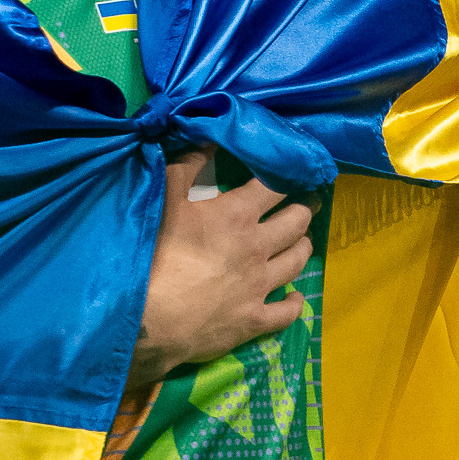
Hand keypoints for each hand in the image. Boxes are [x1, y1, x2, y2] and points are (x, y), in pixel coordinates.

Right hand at [132, 153, 311, 387]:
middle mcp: (257, 248)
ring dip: (303, 247)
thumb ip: (185, 166)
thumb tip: (209, 139)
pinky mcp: (255, 320)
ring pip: (297, 261)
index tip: (298, 171)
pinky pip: (286, 312)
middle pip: (296, 222)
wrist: (149, 319)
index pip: (274, 187)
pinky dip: (294, 302)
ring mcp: (260, 286)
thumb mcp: (163, 200)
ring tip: (303, 240)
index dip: (289, 175)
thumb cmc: (152, 254)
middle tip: (309, 203)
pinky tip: (295, 297)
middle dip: (306, 209)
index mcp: (237, 216)